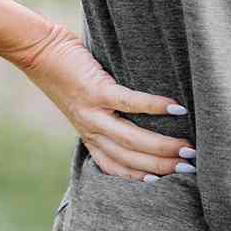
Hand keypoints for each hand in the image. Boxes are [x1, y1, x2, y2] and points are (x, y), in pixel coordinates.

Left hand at [13, 22, 193, 181]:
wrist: (38, 51)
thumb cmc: (67, 72)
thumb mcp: (84, 104)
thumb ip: (107, 115)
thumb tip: (145, 116)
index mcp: (90, 136)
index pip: (118, 168)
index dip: (145, 177)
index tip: (171, 180)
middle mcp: (91, 130)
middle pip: (130, 159)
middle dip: (163, 166)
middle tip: (191, 165)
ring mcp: (93, 112)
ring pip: (131, 139)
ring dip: (163, 146)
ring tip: (188, 147)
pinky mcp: (96, 91)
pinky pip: (130, 103)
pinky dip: (155, 107)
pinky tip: (176, 108)